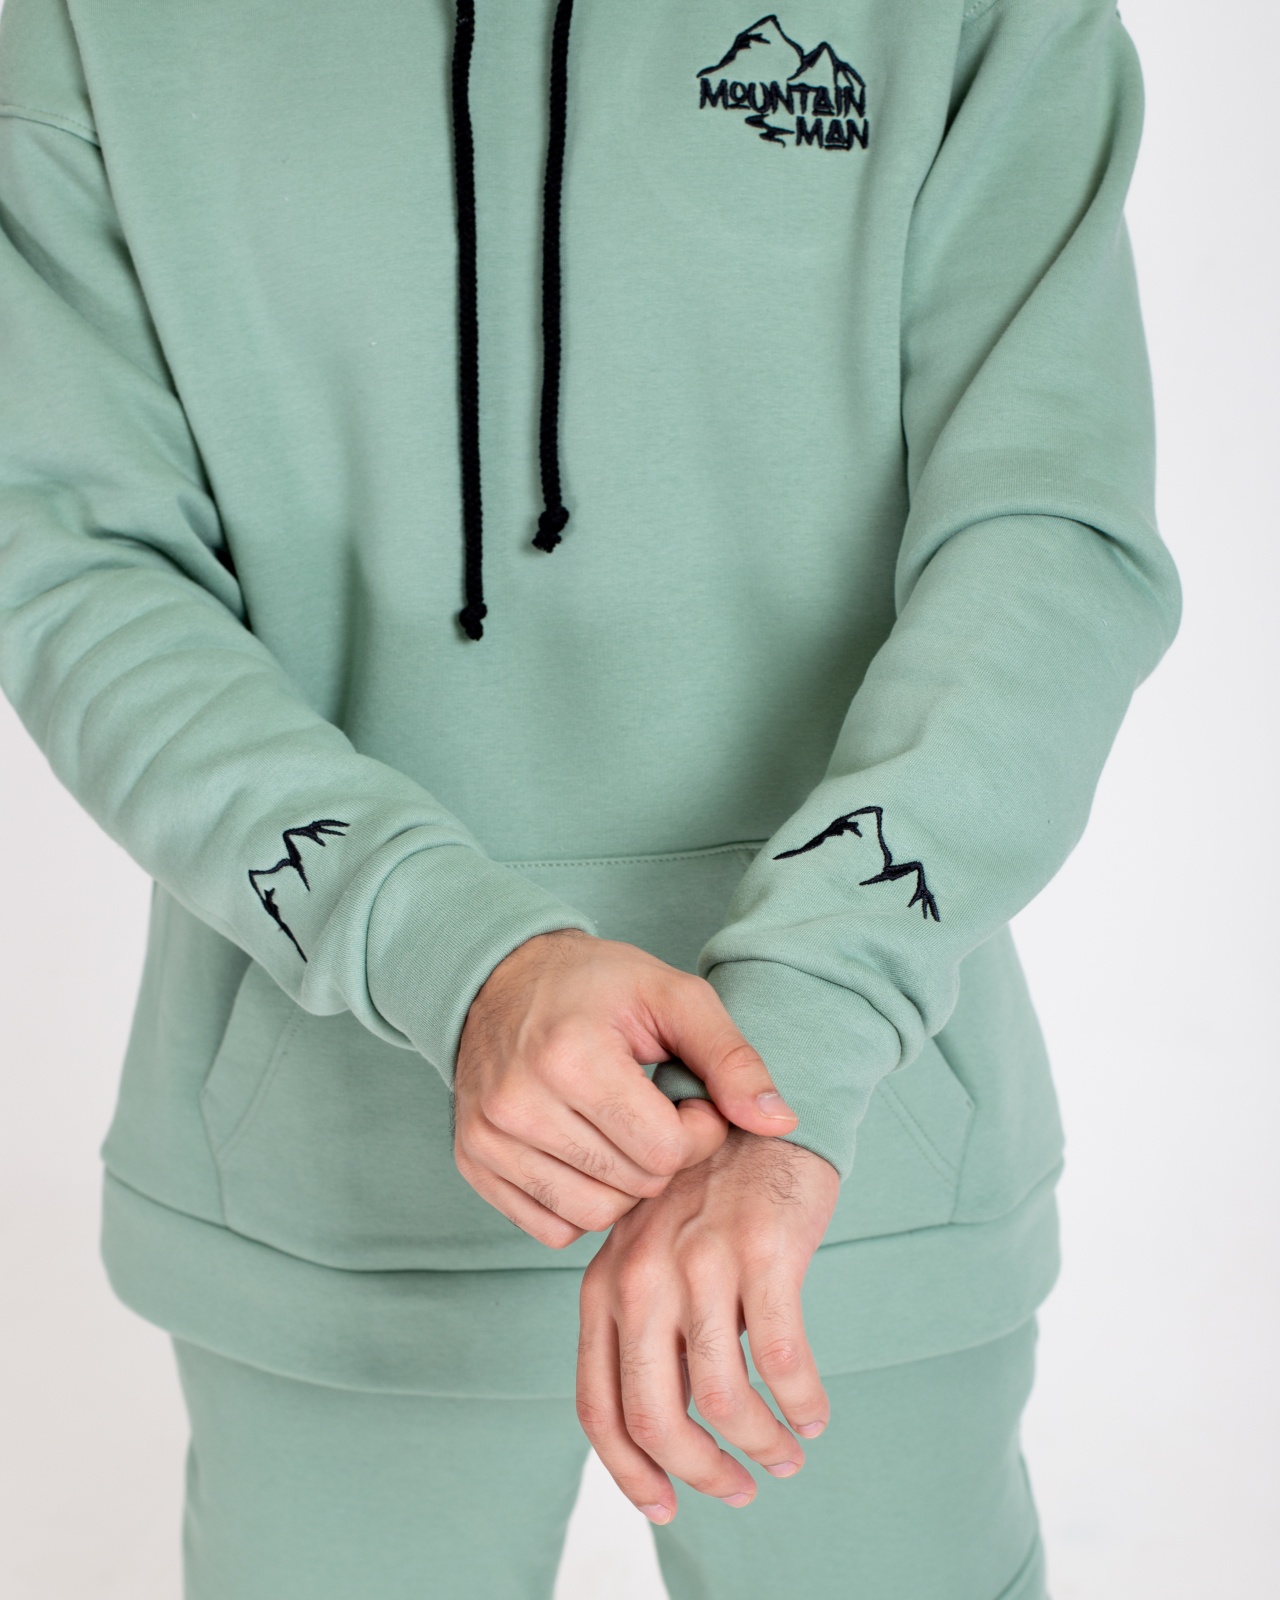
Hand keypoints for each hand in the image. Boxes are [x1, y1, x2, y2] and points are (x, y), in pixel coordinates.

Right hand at [454, 930, 798, 1247]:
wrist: (501, 977)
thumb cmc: (596, 985)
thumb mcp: (673, 997)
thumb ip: (732, 1058)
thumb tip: (782, 1121)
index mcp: (571, 1056)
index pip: (664, 1150)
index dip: (696, 1130)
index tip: (687, 1098)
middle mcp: (520, 1103)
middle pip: (633, 1186)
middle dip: (663, 1155)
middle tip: (656, 1110)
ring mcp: (489, 1138)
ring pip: (595, 1215)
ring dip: (625, 1183)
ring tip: (622, 1130)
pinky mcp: (473, 1162)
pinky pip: (552, 1228)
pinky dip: (582, 1202)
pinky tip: (587, 1152)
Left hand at [575, 1129, 838, 1521]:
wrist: (755, 1111)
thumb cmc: (706, 1192)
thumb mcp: (649, 1251)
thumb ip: (645, 1327)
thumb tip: (669, 1430)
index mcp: (606, 1285)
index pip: (599, 1405)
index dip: (628, 1472)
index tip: (664, 1506)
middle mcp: (642, 1278)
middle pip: (658, 1418)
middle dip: (701, 1473)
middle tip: (740, 1490)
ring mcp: (701, 1264)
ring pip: (727, 1400)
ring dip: (764, 1445)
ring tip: (788, 1453)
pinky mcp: (763, 1252)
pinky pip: (784, 1360)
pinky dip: (802, 1403)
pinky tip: (814, 1412)